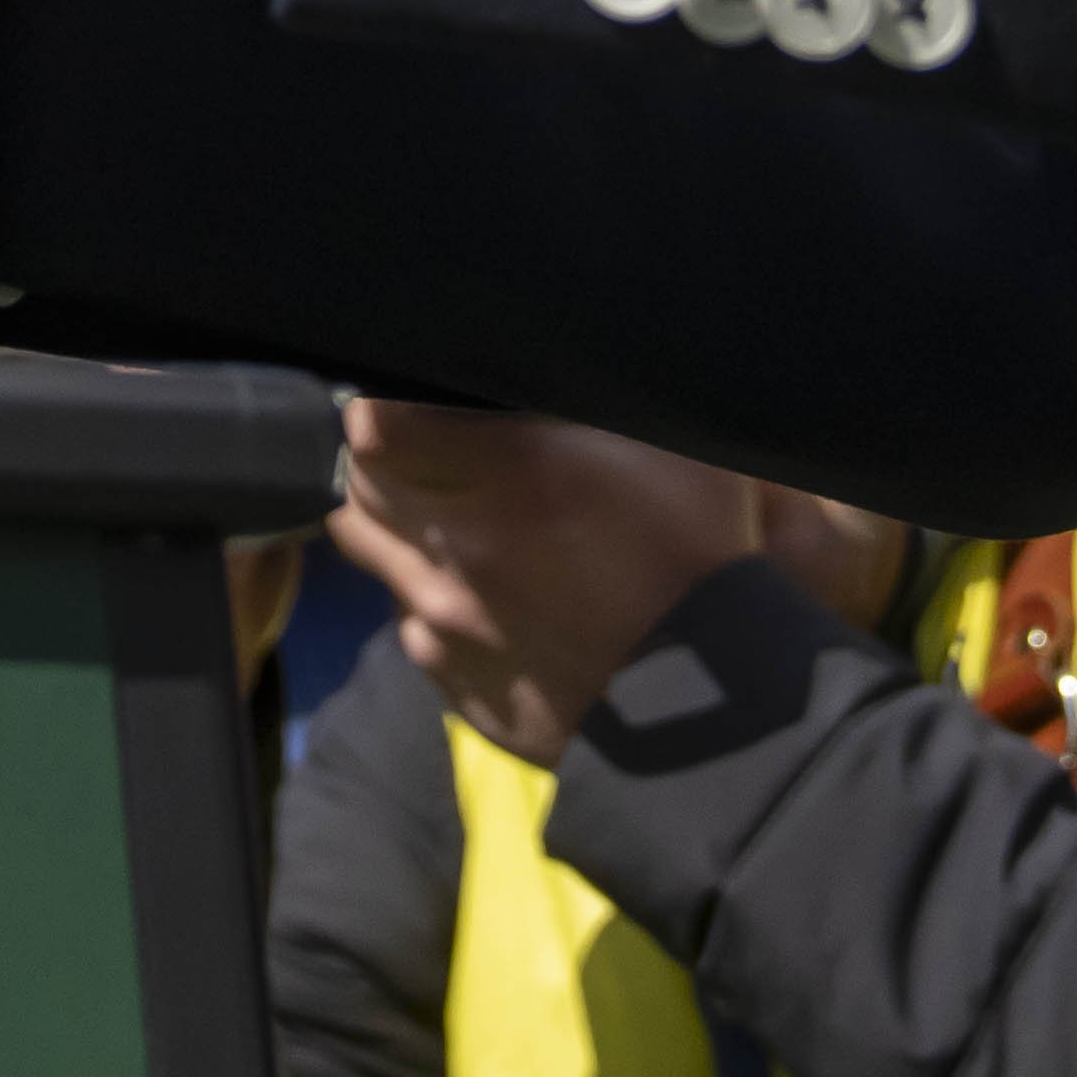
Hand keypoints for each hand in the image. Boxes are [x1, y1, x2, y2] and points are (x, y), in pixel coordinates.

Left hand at [324, 397, 899, 768]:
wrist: (717, 720)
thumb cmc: (708, 565)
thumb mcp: (680, 447)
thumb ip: (602, 395)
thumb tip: (558, 356)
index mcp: (508, 477)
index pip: (373, 424)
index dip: (382, 405)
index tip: (404, 398)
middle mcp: (456, 551)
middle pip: (359, 489)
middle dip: (381, 463)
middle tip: (423, 452)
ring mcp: (447, 627)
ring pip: (374, 560)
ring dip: (396, 532)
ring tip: (447, 522)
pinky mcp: (457, 687)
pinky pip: (414, 632)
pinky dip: (434, 608)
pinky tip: (486, 602)